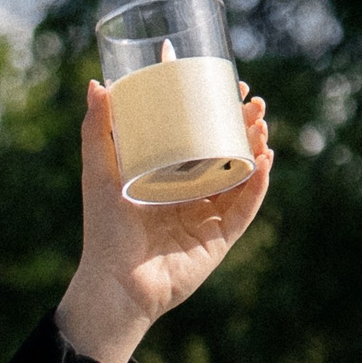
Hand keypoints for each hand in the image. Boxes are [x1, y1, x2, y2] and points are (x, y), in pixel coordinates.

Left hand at [57, 82, 273, 362]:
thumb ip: (97, 131)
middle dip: (244, 122)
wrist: (115, 282)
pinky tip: (264, 160)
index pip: (198, 134)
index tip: (224, 80)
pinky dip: (257, 184)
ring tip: (260, 122)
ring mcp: (208, 216)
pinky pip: (245, 208)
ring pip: (242, 175)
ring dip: (256, 146)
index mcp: (169, 176)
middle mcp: (192, 194)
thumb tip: (96, 83)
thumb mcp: (99, 173)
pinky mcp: (220, 239)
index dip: (214, 108)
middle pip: (227, 150)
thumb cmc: (104, 231)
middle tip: (252, 99)